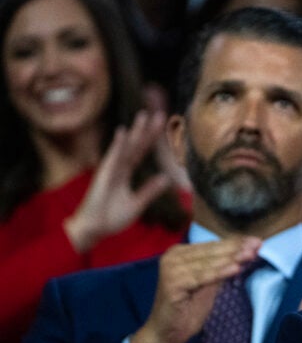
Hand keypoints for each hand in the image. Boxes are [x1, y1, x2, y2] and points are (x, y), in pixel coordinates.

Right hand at [64, 111, 172, 252]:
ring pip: (125, 147)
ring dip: (134, 132)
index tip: (162, 124)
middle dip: (147, 130)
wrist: (94, 230)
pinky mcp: (103, 176)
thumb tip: (166, 178)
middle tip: (159, 113)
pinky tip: (123, 132)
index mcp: (126, 173)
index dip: (152, 138)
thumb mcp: (137, 204)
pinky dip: (118, 145)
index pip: (141, 151)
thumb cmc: (111, 217)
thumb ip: (149, 190)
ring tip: (143, 115)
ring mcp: (110, 170)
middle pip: (136, 145)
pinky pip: (112, 158)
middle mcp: (118, 167)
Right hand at [130, 237, 261, 342]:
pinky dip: (219, 272)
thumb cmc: (188, 309)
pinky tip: (236, 269)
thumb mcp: (209, 284)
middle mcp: (173, 256)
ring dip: (231, 258)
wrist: (165, 333)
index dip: (236, 243)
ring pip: (208, 262)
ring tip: (250, 254)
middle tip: (258, 244)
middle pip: (212, 251)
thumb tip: (246, 252)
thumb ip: (222, 268)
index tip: (257, 241)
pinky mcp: (172, 283)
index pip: (213, 245)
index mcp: (180, 253)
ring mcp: (171, 269)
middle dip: (237, 248)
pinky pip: (202, 277)